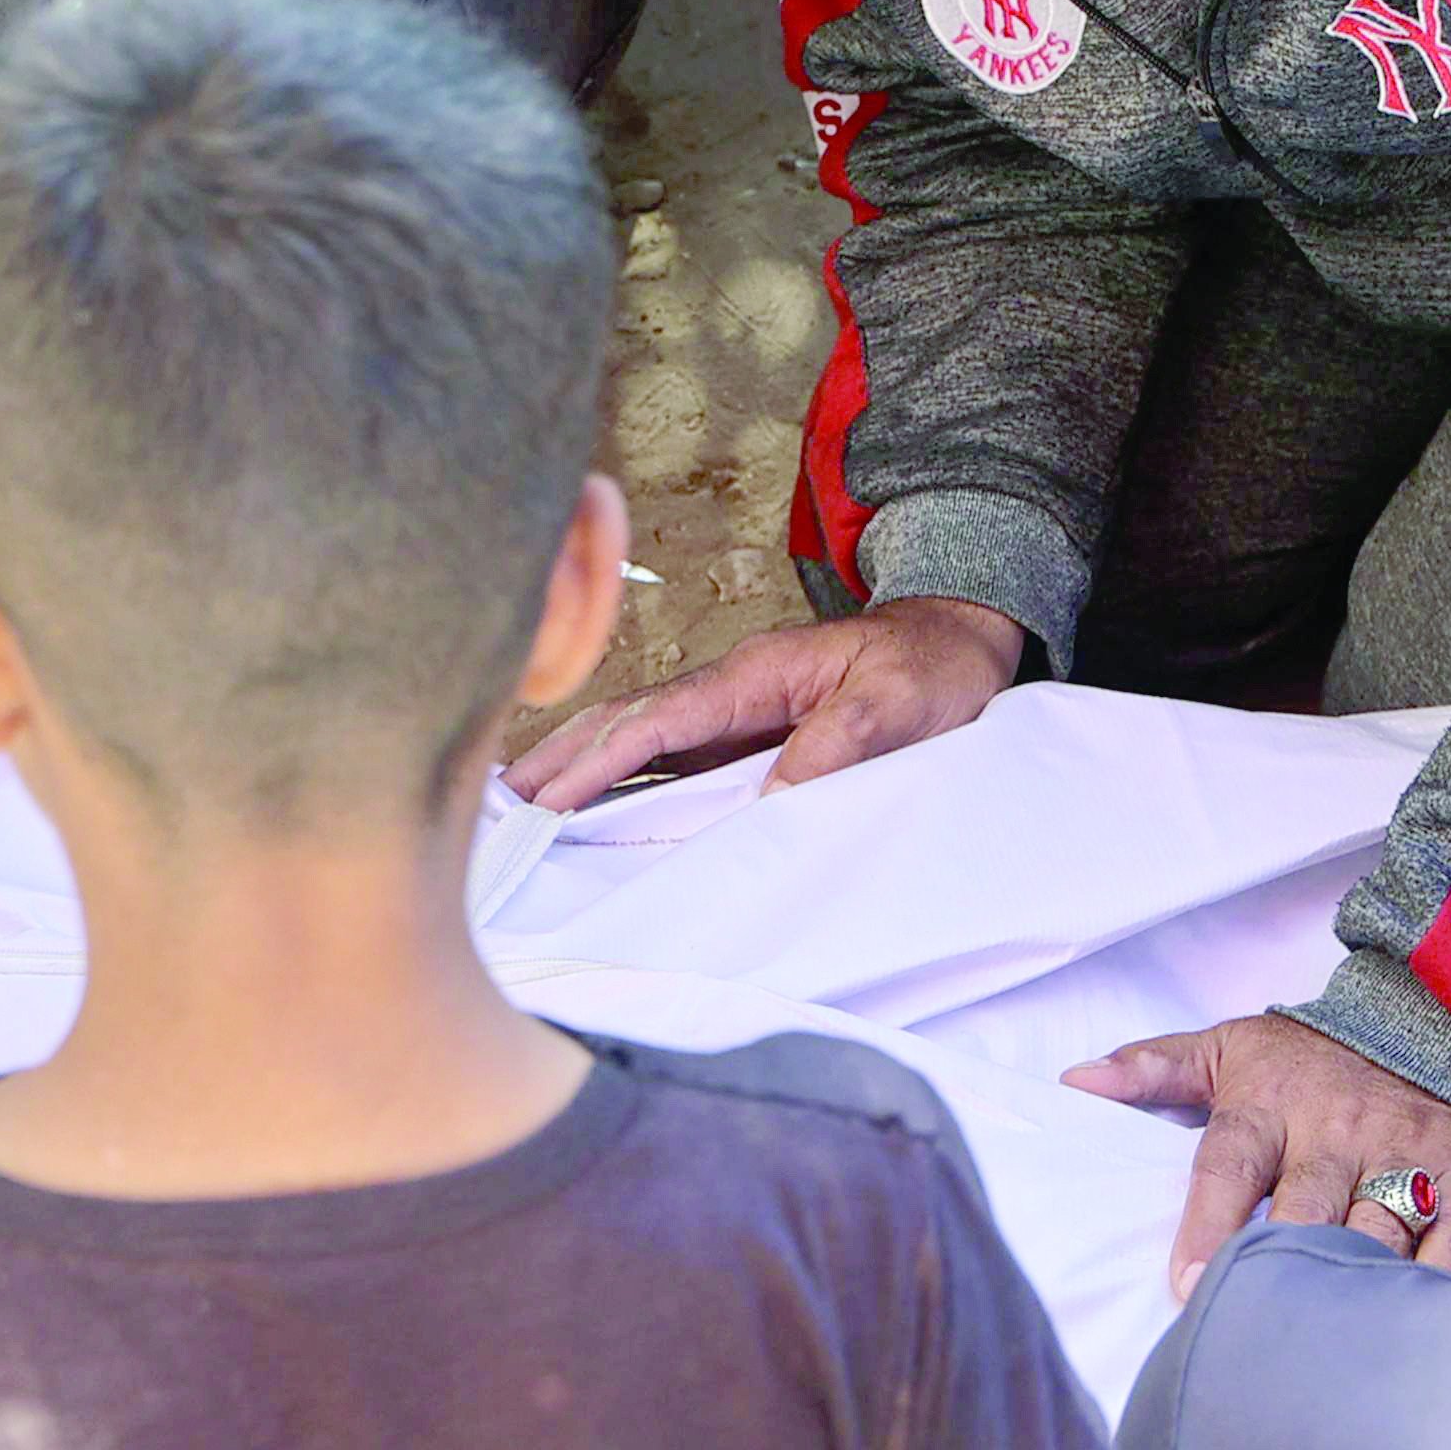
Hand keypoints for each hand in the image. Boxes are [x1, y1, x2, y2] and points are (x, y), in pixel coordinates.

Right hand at [504, 596, 1026, 807]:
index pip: (660, 721)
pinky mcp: (741, 733)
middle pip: (625, 723)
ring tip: (514, 811)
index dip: (601, 761)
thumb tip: (769, 803)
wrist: (956, 638)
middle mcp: (728, 688)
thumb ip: (835, 745)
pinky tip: (585, 808)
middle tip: (494, 809)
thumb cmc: (929, 668)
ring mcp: (730, 711)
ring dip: (574, 770)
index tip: (549, 800)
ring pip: (635, 739)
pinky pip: (666, 758)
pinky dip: (616, 779)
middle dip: (558, 762)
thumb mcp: (896, 703)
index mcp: (755, 674)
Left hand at [1064, 1009, 1450, 1291]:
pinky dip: (1435, 1283)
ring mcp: (1404, 1158)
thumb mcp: (1228, 1048)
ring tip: (1322, 1345)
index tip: (1186, 1284)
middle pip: (1305, 1207)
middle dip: (1280, 1264)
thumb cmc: (1311, 1056)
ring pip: (1377, 1230)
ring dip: (1350, 1283)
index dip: (1209, 1226)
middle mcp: (1337, 1132)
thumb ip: (1152, 1068)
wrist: (1434, 1017)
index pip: (1230, 1166)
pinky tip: (1407, 1325)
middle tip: (1251, 1329)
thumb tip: (1075, 1081)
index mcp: (1271, 1104)